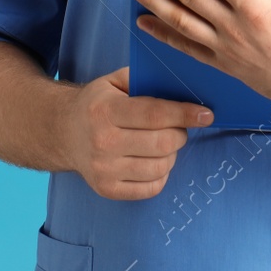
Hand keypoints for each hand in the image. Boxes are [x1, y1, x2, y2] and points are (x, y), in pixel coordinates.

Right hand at [60, 66, 213, 199]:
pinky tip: (153, 160)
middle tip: (178, 127)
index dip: (185, 114)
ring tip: (163, 142)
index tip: (207, 114)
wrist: (63, 132)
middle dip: (180, 133)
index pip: (154, 114)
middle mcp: (102, 142)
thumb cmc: (97, 104)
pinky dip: (161, 173)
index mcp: (105, 111)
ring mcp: (104, 170)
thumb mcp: (114, 81)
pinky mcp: (108, 190)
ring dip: (172, 154)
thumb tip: (183, 85)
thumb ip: (145, 80)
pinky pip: (152, 187)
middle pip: (163, 143)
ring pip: (161, 166)